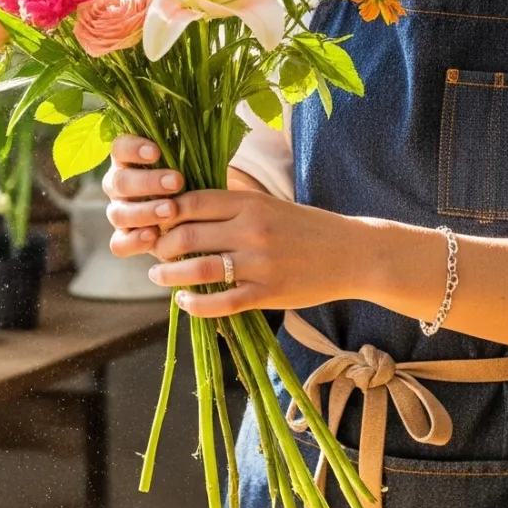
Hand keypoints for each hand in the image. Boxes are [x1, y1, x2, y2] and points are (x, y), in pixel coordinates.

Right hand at [103, 134, 265, 259]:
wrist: (197, 213)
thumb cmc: (193, 178)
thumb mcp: (191, 160)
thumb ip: (187, 145)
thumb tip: (205, 116)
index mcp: (128, 160)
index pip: (119, 147)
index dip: (133, 148)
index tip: (158, 152)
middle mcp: (118, 185)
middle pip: (119, 182)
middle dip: (148, 182)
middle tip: (177, 182)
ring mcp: (119, 212)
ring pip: (118, 213)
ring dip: (144, 211)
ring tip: (171, 211)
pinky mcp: (124, 239)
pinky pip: (118, 243)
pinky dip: (133, 241)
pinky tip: (153, 237)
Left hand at [103, 134, 330, 316]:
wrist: (352, 254)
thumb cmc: (305, 228)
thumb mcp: (269, 204)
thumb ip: (231, 206)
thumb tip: (182, 209)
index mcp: (250, 203)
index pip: (191, 202)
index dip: (165, 213)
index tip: (156, 222)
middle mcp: (252, 230)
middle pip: (187, 235)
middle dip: (161, 247)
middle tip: (155, 253)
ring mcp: (260, 263)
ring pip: (198, 270)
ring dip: (170, 276)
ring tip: (160, 278)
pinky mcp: (268, 293)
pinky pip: (221, 303)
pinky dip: (195, 305)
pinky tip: (185, 302)